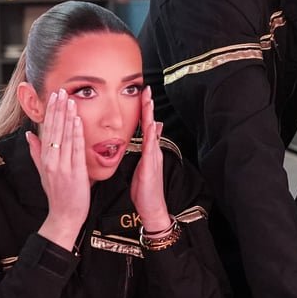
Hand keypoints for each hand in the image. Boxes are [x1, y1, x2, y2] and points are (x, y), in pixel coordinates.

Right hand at [27, 89, 89, 249]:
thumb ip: (36, 152)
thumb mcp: (43, 171)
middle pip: (54, 130)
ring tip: (69, 99)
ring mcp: (62, 166)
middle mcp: (51, 160)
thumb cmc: (57, 194)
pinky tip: (78, 120)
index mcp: (44, 159)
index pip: (47, 130)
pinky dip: (76, 133)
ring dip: (67, 116)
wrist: (64, 215)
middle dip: (57, 109)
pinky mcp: (75, 172)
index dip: (50, 112)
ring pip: (65, 136)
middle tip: (60, 90)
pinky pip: (75, 149)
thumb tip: (29, 134)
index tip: (53, 96)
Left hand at [131, 86, 172, 233]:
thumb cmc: (145, 190)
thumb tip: (153, 132)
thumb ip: (148, 148)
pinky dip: (151, 135)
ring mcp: (154, 157)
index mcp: (149, 150)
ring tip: (149, 101)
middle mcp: (153, 151)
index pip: (146, 125)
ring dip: (150, 116)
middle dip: (149, 106)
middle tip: (147, 89)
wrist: (152, 208)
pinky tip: (151, 126)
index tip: (142, 94)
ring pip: (152, 132)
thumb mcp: (144, 165)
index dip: (144, 109)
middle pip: (151, 123)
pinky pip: (151, 148)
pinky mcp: (151, 166)